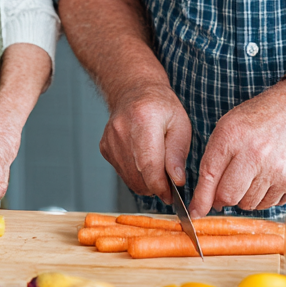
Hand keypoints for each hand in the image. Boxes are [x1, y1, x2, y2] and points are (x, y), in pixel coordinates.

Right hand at [99, 84, 192, 202]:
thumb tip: (176, 181)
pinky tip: (142, 158)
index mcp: (143, 120)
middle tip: (168, 180)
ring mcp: (110, 140)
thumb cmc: (161, 106)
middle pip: (138, 176)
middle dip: (155, 186)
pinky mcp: (105, 148)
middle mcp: (121, 131)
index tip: (172, 195)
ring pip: (129, 179)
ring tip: (157, 166)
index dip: (161, 187)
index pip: (149, 166)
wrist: (135, 91)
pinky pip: (122, 173)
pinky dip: (135, 173)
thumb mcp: (181, 125)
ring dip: (145, 181)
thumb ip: (177, 154)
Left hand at [190, 80, 285, 215]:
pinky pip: (271, 203)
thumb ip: (212, 161)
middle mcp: (255, 154)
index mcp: (232, 136)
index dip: (201, 199)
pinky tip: (267, 178)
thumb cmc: (257, 119)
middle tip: (224, 194)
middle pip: (230, 196)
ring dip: (244, 198)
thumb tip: (203, 202)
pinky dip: (264, 197)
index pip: (210, 177)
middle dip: (222, 200)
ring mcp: (278, 169)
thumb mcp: (227, 128)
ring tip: (250, 177)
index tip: (196, 212)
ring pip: (250, 204)